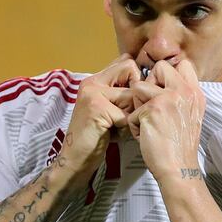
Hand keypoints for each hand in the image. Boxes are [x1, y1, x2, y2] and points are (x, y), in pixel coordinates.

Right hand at [59, 54, 139, 180]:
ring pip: (131, 95)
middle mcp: (92, 82)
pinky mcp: (97, 108)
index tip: (131, 100)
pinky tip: (112, 134)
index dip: (136, 80)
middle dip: (135, 93)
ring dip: (130, 114)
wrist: (76, 159)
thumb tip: (145, 81)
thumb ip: (121, 94)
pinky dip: (124, 129)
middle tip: (125, 113)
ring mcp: (93, 93)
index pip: (126, 62)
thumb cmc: (96, 137)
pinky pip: (126, 115)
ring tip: (116, 126)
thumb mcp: (109, 109)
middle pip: (131, 68)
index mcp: (94, 80)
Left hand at [128, 60, 205, 181]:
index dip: (167, 75)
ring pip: (139, 87)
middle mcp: (184, 92)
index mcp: (195, 93)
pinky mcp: (152, 110)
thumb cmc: (180, 146)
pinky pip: (132, 111)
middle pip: (160, 68)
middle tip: (151, 106)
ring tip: (147, 123)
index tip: (162, 90)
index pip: (183, 65)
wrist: (179, 168)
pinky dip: (134, 126)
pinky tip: (146, 136)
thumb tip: (161, 84)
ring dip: (138, 106)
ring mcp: (168, 99)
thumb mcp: (191, 115)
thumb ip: (181, 97)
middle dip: (149, 84)